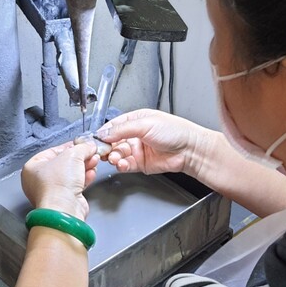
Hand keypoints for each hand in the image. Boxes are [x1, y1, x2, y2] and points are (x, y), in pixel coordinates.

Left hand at [21, 141, 99, 220]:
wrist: (64, 208)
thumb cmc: (57, 184)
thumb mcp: (72, 155)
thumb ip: (82, 148)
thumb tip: (88, 145)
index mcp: (32, 167)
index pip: (53, 151)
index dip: (69, 146)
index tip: (81, 144)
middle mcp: (39, 181)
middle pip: (63, 163)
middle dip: (79, 157)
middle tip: (89, 152)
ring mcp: (51, 192)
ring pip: (70, 175)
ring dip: (84, 167)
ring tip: (93, 161)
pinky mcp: (64, 200)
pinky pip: (75, 186)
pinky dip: (84, 179)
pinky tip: (92, 173)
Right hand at [97, 109, 212, 176]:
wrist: (190, 150)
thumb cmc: (175, 131)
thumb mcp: (145, 123)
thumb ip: (122, 129)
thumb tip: (104, 132)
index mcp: (136, 120)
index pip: (113, 126)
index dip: (104, 133)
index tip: (95, 139)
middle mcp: (135, 135)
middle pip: (113, 142)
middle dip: (106, 147)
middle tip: (102, 151)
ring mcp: (137, 150)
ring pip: (117, 154)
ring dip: (113, 156)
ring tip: (114, 157)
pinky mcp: (140, 163)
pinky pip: (125, 165)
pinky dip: (121, 165)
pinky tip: (121, 164)